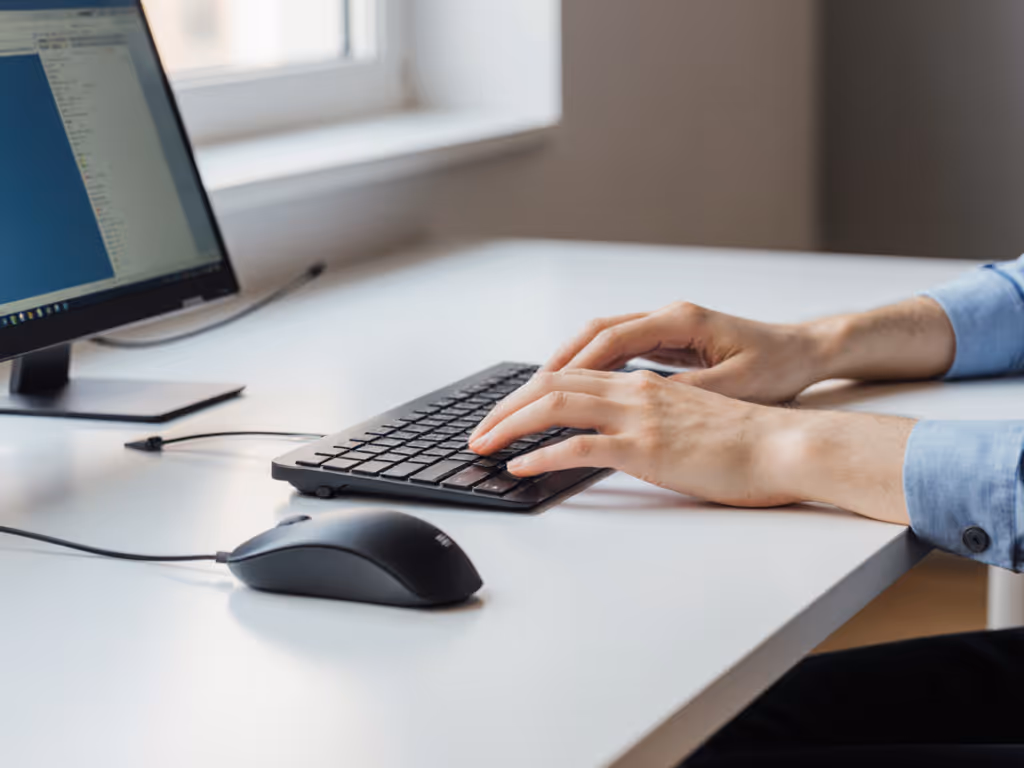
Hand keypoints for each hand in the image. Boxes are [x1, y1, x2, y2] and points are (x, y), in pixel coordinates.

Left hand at [469, 369, 800, 507]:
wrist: (786, 446)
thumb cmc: (745, 441)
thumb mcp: (689, 419)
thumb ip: (651, 418)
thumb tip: (619, 436)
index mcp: (644, 381)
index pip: (571, 375)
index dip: (530, 392)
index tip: (505, 413)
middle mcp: (635, 389)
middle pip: (552, 383)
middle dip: (507, 406)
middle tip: (478, 431)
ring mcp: (639, 416)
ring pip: (556, 406)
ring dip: (511, 425)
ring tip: (483, 445)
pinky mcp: (647, 448)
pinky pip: (580, 446)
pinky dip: (542, 455)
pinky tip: (520, 467)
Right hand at [542, 302, 832, 404]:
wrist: (806, 350)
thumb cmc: (778, 366)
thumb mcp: (737, 386)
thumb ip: (686, 391)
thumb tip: (639, 405)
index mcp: (680, 321)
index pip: (609, 341)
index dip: (571, 368)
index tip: (539, 393)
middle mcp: (667, 316)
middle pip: (593, 335)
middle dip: (553, 366)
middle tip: (521, 397)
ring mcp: (665, 326)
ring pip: (600, 340)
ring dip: (566, 365)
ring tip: (533, 396)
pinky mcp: (668, 340)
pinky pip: (616, 350)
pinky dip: (589, 368)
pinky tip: (574, 391)